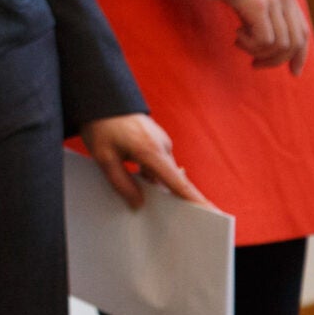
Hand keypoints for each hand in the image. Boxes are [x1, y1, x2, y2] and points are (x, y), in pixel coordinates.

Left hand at [80, 113, 208, 210]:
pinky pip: (158, 162)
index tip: (213, 212)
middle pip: (172, 180)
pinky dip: (152, 172)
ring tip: (142, 195)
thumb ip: (121, 183)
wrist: (100, 97)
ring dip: (156, 183)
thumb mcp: (103, 158)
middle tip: (175, 217)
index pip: (178, 182)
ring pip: (163, 171)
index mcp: (151, 151)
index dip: (195, 199)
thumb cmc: (101, 125)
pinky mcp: (157, 139)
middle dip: (172, 198)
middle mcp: (162, 146)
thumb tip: (138, 204)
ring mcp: (161, 141)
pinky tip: (137, 177)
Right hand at [225, 0, 310, 73]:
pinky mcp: (259, 4)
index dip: (301, 56)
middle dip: (276, 60)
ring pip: (280, 45)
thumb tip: (268, 43)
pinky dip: (250, 45)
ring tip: (239, 43)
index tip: (293, 72)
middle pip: (294, 42)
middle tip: (255, 64)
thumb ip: (261, 12)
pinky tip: (236, 35)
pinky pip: (264, 40)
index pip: (303, 32)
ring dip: (258, 52)